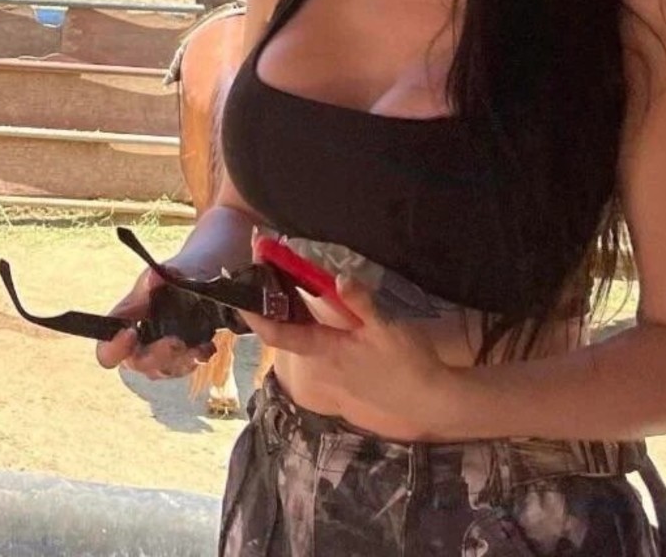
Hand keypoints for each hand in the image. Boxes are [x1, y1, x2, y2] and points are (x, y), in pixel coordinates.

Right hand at [95, 263, 216, 380]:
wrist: (199, 277)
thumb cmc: (171, 274)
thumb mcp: (164, 271)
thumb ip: (157, 276)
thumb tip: (154, 277)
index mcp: (122, 324)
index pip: (106, 350)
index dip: (114, 348)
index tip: (131, 333)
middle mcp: (138, 346)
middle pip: (138, 364)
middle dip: (158, 355)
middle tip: (177, 342)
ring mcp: (159, 356)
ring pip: (165, 369)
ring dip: (182, 360)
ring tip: (199, 345)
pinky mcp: (181, 360)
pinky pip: (186, 368)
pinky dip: (197, 359)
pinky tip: (207, 347)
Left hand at [243, 275, 456, 434]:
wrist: (427, 399)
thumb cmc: (407, 363)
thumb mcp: (387, 328)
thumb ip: (362, 303)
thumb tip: (340, 278)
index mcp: (327, 350)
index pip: (281, 334)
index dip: (256, 318)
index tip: (238, 298)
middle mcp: (321, 363)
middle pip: (284, 332)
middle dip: (269, 302)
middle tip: (263, 266)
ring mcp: (329, 371)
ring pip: (297, 338)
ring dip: (285, 311)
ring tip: (278, 278)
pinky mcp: (340, 374)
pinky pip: (312, 346)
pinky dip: (302, 323)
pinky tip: (306, 305)